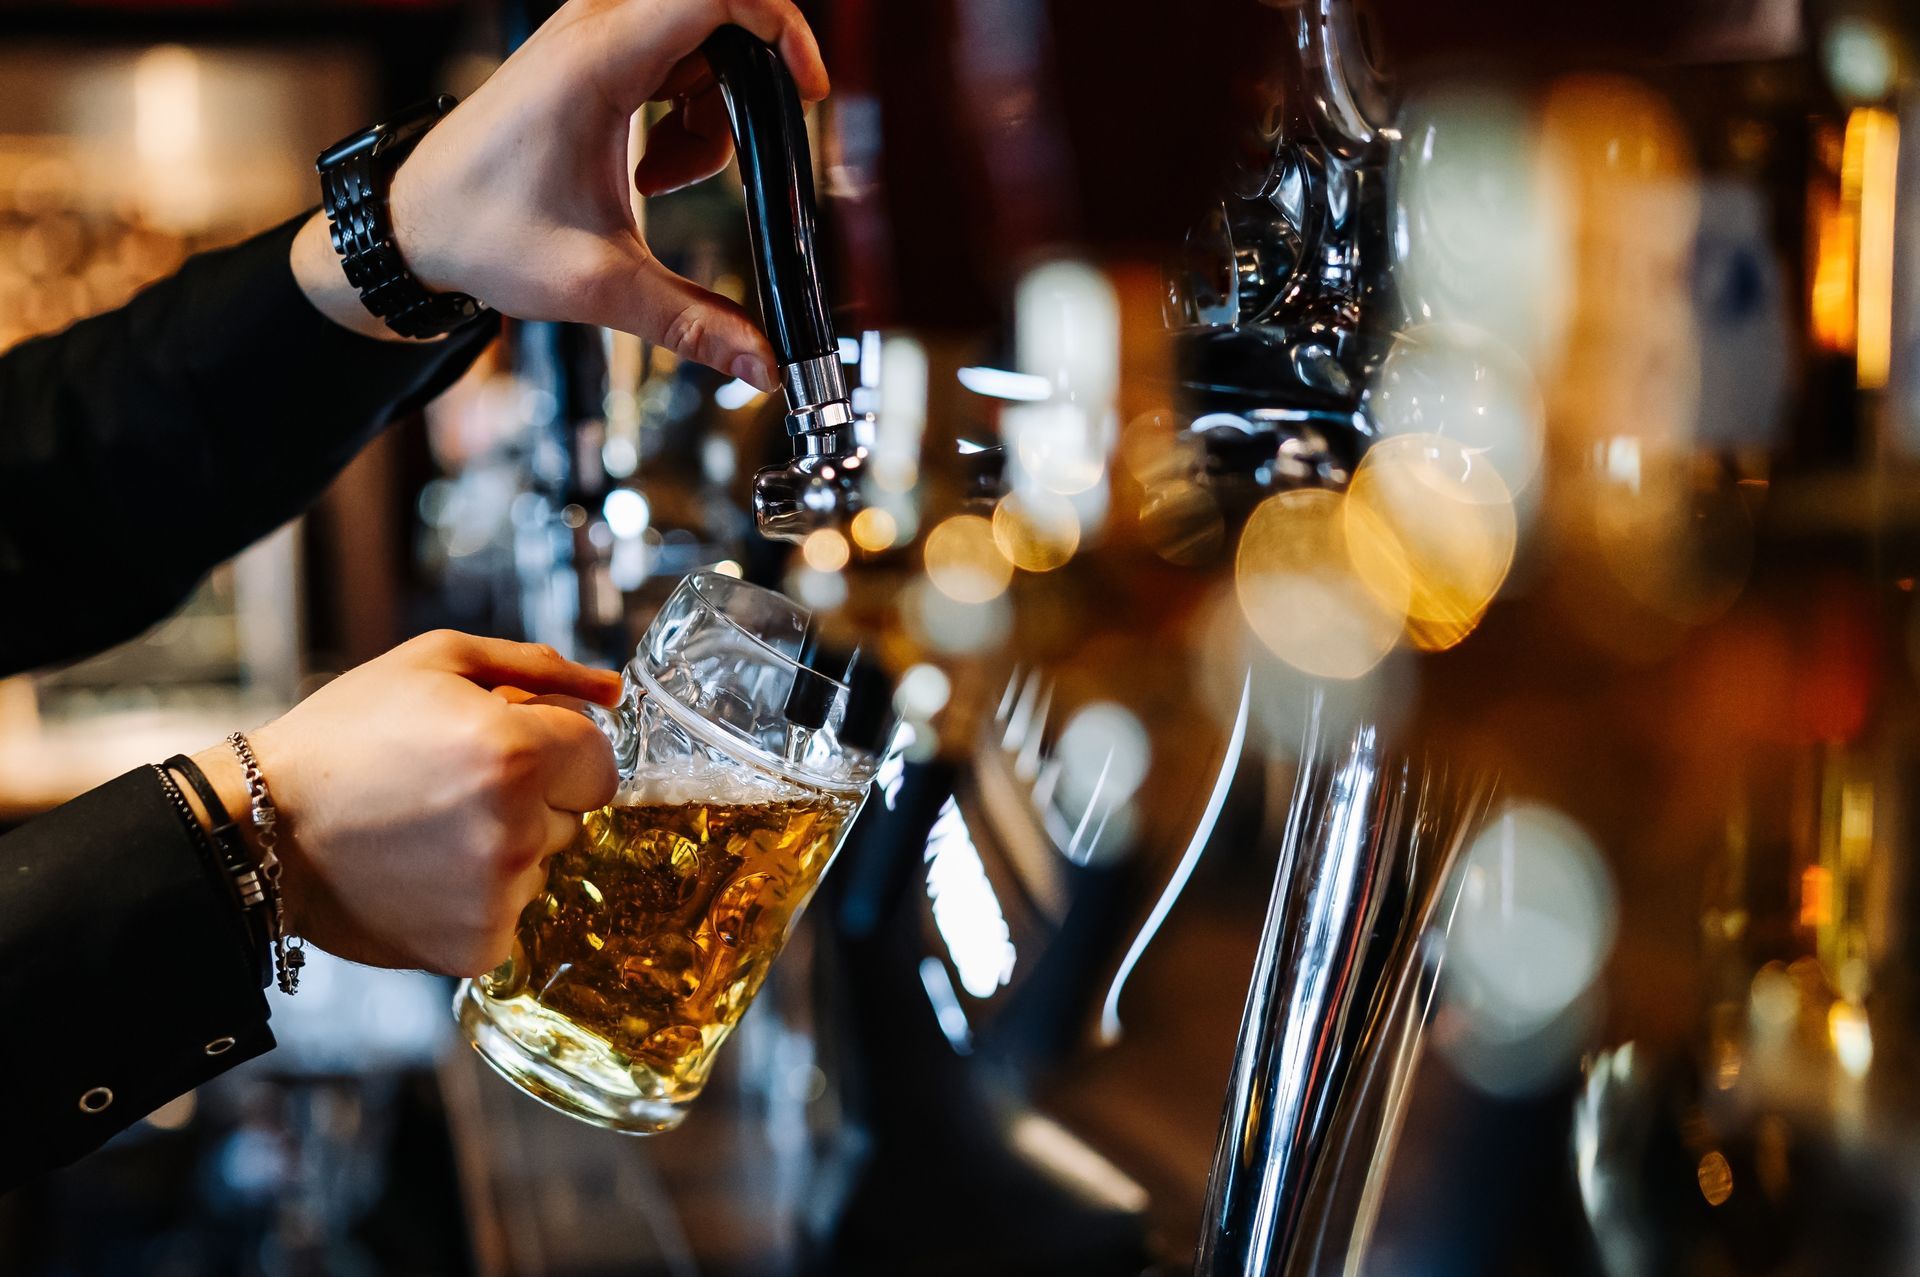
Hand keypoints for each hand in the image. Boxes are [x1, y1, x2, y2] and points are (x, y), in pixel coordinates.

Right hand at [193, 631, 621, 976]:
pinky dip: (480, 898)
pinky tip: (422, 874)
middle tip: (452, 788)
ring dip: (506, 848)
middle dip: (532, 797)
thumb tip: (611, 691)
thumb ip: (538, 668)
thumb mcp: (437, 664)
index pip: (600, 761)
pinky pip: (514, 913)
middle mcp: (517, 828)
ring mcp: (500, 894)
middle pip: (574, 814)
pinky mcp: (479, 947)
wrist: (260, 828)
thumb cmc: (348, 734)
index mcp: (518, 752)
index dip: (555, 750)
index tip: (506, 750)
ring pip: (543, 864)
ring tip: (427, 831)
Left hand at [290, 0, 827, 388]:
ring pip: (701, 44)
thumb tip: (766, 367)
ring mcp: (592, 35)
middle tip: (741, 161)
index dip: (780, 26)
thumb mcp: (600, 286)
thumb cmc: (483, 235)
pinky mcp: (592, 55)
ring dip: (712, 116)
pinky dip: (684, 113)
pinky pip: (674, 59)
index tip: (806, 89)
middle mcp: (595, 28)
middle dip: (747, 92)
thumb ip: (694, 324)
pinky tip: (650, 172)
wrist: (413, 225)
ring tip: (665, 182)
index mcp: (599, 61)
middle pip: (718, 19)